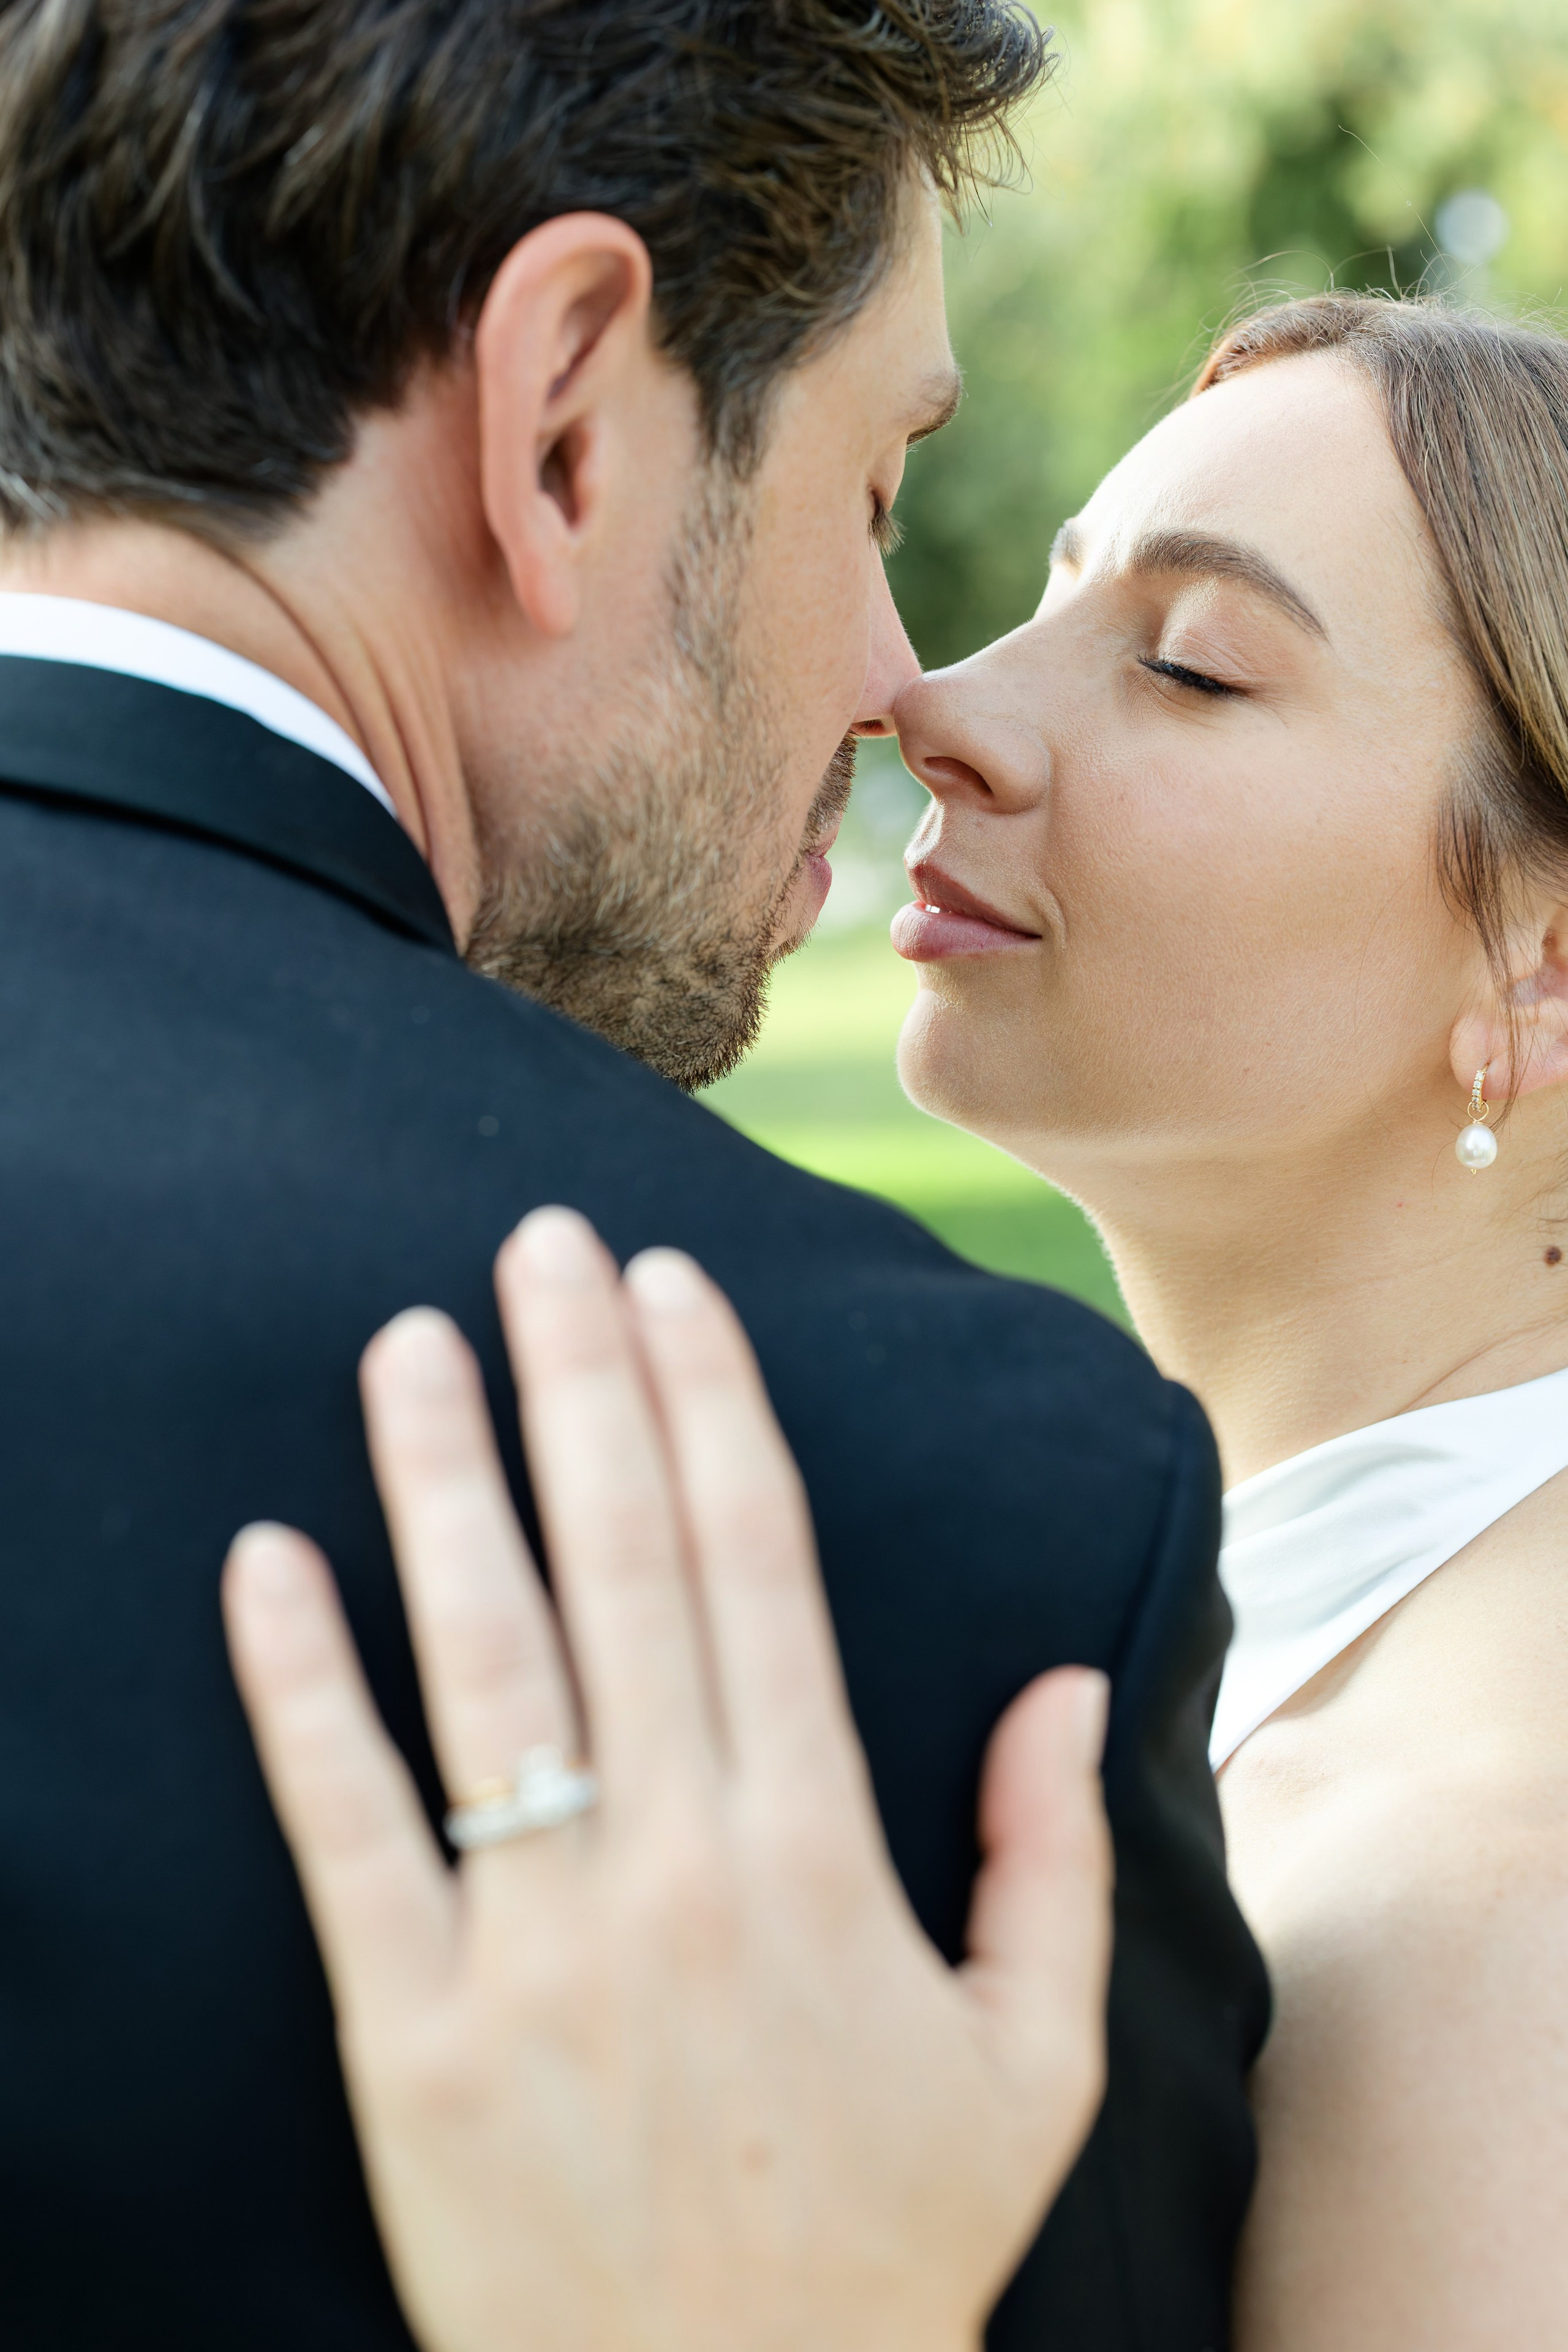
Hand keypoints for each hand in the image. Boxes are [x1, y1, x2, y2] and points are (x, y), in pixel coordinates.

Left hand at [222, 1207, 1111, 2351]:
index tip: (675, 1284)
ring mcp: (534, 1947)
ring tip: (409, 1341)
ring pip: (482, 1661)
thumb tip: (1061, 1677)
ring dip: (441, 1483)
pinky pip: (348, 1828)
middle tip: (543, 1243)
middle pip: (620, 1568)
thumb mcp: (1029, 2064)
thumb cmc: (887, 2251)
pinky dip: (298, 1688)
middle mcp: (676, 1866)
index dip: (712, 1407)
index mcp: (817, 1855)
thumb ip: (1049, 1858)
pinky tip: (261, 1558)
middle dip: (582, 1384)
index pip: (756, 1567)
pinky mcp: (408, 2035)